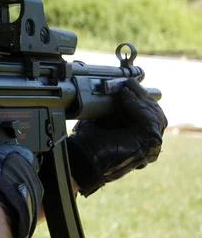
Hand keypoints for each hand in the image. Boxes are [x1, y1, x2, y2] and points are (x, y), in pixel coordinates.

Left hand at [67, 77, 167, 196]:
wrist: (81, 154)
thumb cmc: (87, 140)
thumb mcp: (103, 118)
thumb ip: (113, 107)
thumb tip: (117, 87)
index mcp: (137, 139)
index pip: (149, 116)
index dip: (141, 99)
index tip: (129, 83)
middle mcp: (146, 144)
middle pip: (155, 115)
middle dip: (142, 96)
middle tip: (130, 83)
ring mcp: (150, 146)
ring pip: (155, 116)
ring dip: (141, 98)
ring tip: (127, 87)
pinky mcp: (148, 143)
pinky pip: (149, 120)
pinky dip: (138, 105)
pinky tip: (126, 96)